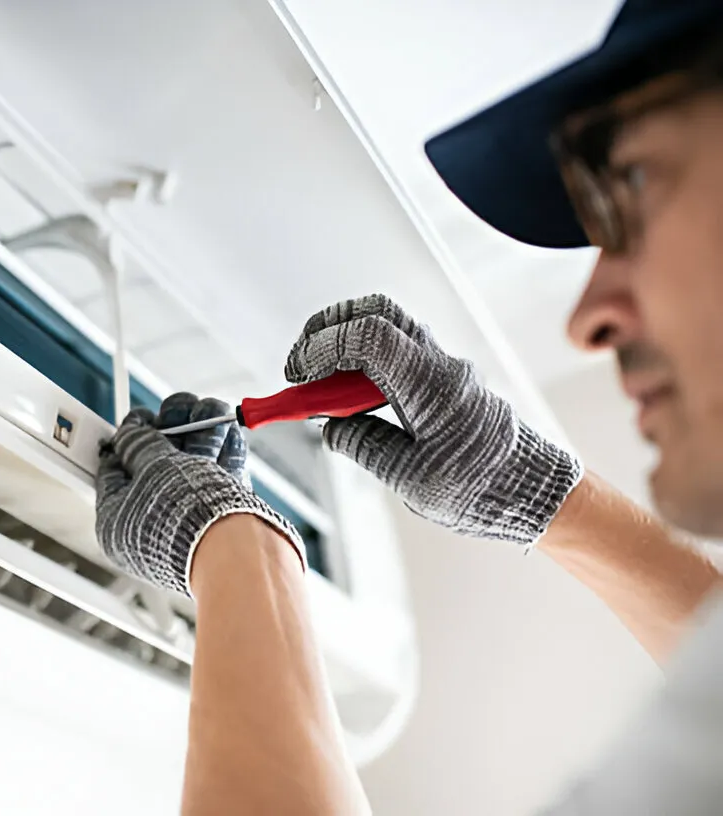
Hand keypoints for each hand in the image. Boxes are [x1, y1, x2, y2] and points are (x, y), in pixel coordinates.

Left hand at [95, 393, 304, 595]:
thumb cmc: (183, 519)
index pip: (113, 473)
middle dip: (170, 430)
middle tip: (176, 410)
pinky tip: (226, 427)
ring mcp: (187, 521)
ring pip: (190, 464)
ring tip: (205, 410)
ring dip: (199, 432)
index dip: (125, 439)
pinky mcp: (222, 517)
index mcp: (118, 524)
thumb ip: (138, 444)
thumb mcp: (150, 467)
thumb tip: (130, 433)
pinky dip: (223, 448)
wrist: (236, 552)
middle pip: (156, 464)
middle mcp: (151, 524)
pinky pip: (218, 475)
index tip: (138, 419)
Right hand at [285, 294, 581, 544]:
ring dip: (347, 345)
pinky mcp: (448, 383)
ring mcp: (446, 370)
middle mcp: (439, 365)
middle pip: (377, 312)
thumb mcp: (411, 479)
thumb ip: (364, 446)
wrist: (537, 493)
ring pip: (389, 328)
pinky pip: (400, 355)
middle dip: (329, 328)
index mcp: (430, 384)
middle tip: (300, 363)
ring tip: (322, 387)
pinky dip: (367, 365)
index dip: (322, 347)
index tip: (297, 375)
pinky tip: (353, 402)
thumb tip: (331, 429)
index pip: (367, 336)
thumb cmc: (485, 489)